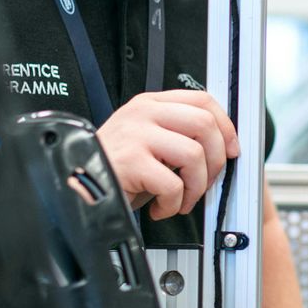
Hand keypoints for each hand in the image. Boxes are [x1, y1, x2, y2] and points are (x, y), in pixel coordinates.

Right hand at [94, 90, 239, 220]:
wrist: (77, 187)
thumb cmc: (115, 169)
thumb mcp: (147, 140)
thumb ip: (177, 133)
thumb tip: (222, 146)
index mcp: (150, 104)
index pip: (202, 99)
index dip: (225, 125)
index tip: (231, 148)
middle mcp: (143, 114)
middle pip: (204, 124)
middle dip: (215, 160)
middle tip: (204, 182)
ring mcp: (136, 135)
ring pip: (194, 154)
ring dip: (196, 187)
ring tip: (180, 200)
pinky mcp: (131, 161)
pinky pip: (173, 184)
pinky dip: (174, 203)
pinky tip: (161, 207)